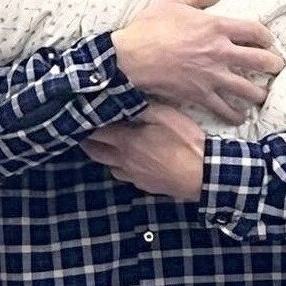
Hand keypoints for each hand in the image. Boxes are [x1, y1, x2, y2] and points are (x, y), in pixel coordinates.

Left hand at [81, 103, 204, 201]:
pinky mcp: (146, 186)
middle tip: (85, 132)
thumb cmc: (185, 142)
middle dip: (87, 142)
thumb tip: (123, 99)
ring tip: (106, 146)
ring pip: (109, 166)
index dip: (86, 125)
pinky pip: (125, 176)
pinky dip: (121, 168)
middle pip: (95, 153)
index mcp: (126, 141)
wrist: (204, 174)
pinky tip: (128, 161)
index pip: (95, 133)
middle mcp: (124, 160)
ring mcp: (134, 176)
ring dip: (104, 156)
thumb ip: (141, 107)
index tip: (81, 117)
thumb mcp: (164, 115)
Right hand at [111, 0, 283, 123]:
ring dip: (259, 94)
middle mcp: (220, 52)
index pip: (256, 31)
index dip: (267, 36)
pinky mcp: (200, 95)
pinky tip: (239, 117)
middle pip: (261, 61)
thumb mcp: (173, 0)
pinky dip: (234, 115)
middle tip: (275, 67)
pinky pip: (224, 109)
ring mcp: (212, 76)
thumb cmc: (149, 27)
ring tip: (262, 95)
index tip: (267, 41)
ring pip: (249, 90)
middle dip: (273, 65)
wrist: (130, 57)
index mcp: (216, 27)